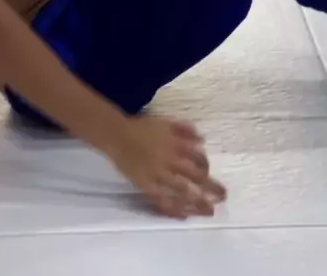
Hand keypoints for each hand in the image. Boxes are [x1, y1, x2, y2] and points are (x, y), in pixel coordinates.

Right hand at [109, 116, 225, 218]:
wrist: (117, 134)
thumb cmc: (141, 127)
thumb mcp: (165, 122)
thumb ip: (184, 129)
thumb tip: (202, 139)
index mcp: (176, 144)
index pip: (198, 157)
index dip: (206, 166)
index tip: (208, 174)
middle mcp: (171, 160)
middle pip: (195, 175)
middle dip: (211, 186)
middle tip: (223, 196)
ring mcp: (159, 174)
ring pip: (182, 189)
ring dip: (197, 201)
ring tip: (210, 211)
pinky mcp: (146, 184)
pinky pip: (161, 199)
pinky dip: (172, 208)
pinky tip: (183, 215)